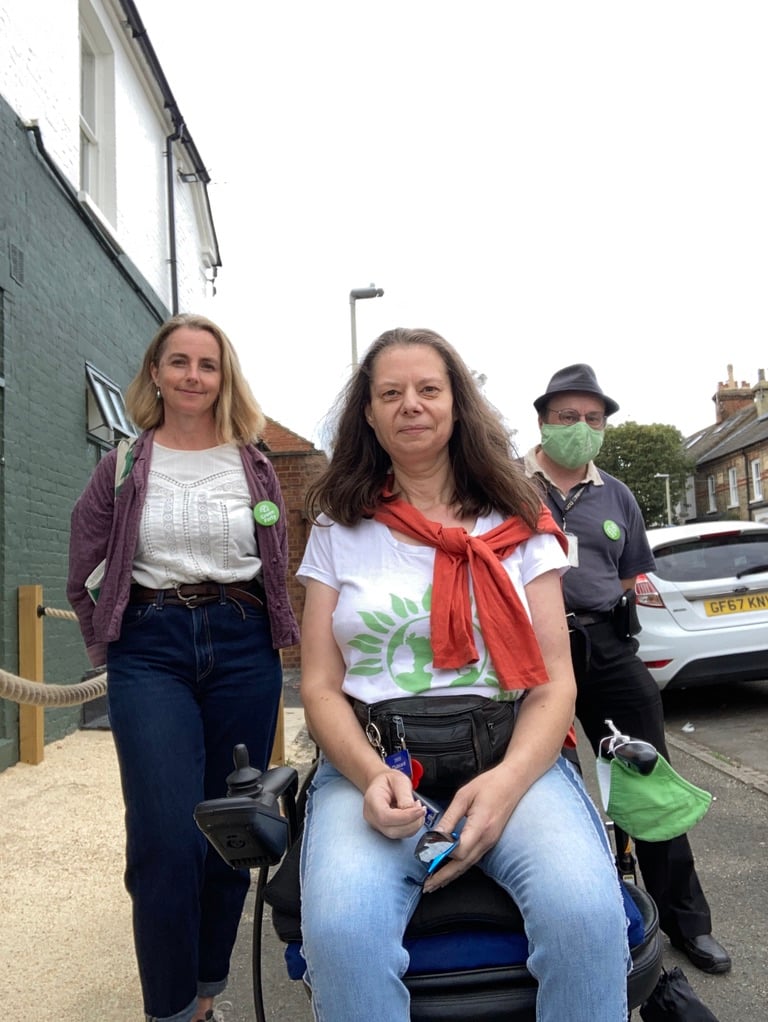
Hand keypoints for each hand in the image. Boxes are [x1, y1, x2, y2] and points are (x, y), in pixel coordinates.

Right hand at [362, 769, 425, 838]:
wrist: (382, 784)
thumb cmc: (388, 781)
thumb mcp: (399, 780)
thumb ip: (404, 795)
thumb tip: (411, 810)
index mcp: (372, 800)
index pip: (385, 816)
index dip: (405, 817)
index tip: (420, 810)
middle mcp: (372, 816)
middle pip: (392, 830)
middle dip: (412, 822)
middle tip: (421, 808)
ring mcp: (378, 825)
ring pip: (397, 834)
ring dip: (414, 825)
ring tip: (418, 809)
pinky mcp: (386, 829)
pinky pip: (401, 834)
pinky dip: (412, 827)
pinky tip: (414, 815)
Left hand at [422, 763, 517, 892]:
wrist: (513, 782)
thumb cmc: (489, 785)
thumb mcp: (464, 796)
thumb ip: (450, 818)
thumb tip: (435, 836)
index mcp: (480, 827)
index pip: (459, 851)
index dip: (441, 854)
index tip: (426, 854)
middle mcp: (487, 839)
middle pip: (463, 865)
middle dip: (444, 877)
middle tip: (427, 886)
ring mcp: (490, 842)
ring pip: (468, 864)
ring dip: (451, 875)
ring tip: (435, 884)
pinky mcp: (490, 840)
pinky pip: (473, 858)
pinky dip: (460, 867)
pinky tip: (451, 870)